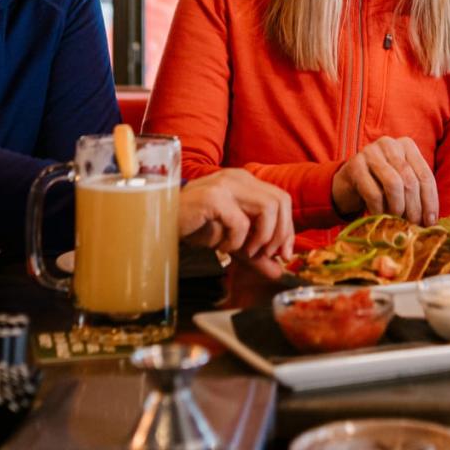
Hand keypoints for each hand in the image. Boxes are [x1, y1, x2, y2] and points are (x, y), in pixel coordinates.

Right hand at [179, 168, 294, 278]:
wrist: (161, 224)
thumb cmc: (195, 228)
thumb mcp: (231, 241)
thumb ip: (255, 254)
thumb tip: (278, 272)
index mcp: (245, 182)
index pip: (282, 200)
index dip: (287, 229)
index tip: (283, 255)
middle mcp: (239, 177)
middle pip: (281, 201)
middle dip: (279, 234)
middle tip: (264, 254)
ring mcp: (226, 184)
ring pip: (267, 208)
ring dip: (260, 237)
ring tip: (243, 251)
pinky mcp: (214, 197)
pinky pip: (240, 222)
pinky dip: (235, 241)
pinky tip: (221, 246)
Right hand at [330, 136, 438, 224]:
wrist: (346, 185)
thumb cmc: (379, 185)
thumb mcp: (402, 184)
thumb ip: (416, 193)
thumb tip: (432, 220)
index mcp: (406, 145)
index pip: (425, 175)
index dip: (430, 201)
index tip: (430, 222)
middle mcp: (390, 144)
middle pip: (410, 181)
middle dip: (414, 208)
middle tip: (413, 226)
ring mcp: (370, 152)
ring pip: (393, 184)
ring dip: (398, 208)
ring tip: (398, 221)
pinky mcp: (355, 166)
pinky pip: (373, 193)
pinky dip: (380, 210)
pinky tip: (380, 217)